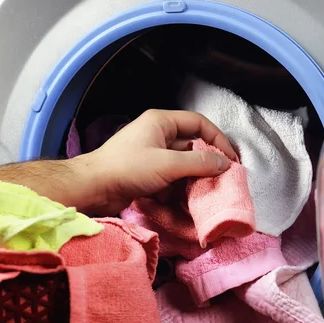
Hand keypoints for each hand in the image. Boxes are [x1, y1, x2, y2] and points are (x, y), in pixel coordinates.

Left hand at [78, 109, 236, 214]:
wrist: (92, 189)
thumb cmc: (127, 168)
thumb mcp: (168, 164)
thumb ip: (199, 162)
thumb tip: (225, 164)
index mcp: (162, 122)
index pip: (199, 123)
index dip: (218, 139)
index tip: (231, 159)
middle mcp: (158, 135)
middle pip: (193, 144)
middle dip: (208, 161)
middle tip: (224, 177)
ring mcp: (153, 155)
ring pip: (184, 164)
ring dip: (195, 177)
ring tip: (208, 191)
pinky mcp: (148, 173)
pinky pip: (172, 177)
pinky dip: (181, 187)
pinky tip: (188, 200)